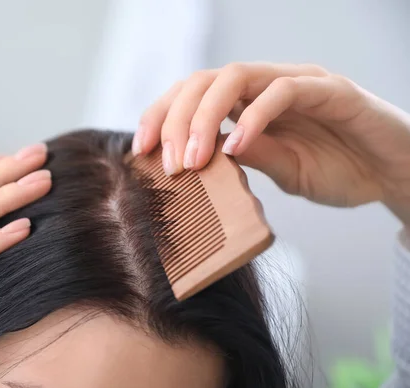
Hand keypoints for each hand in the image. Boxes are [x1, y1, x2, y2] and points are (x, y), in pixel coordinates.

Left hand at [133, 63, 409, 223]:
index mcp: (248, 104)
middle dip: (176, 119)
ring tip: (194, 160)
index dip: (161, 117)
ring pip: (236, 76)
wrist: (392, 174)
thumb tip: (200, 155)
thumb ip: (245, 158)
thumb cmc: (338, 170)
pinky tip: (237, 149)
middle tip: (168, 163)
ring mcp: (296, 83)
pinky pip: (283, 92)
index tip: (140, 151)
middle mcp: (266, 86)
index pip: (192, 96)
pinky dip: (255, 118)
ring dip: (205, 117)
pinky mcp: (329, 90)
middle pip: (203, 81)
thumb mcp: (280, 172)